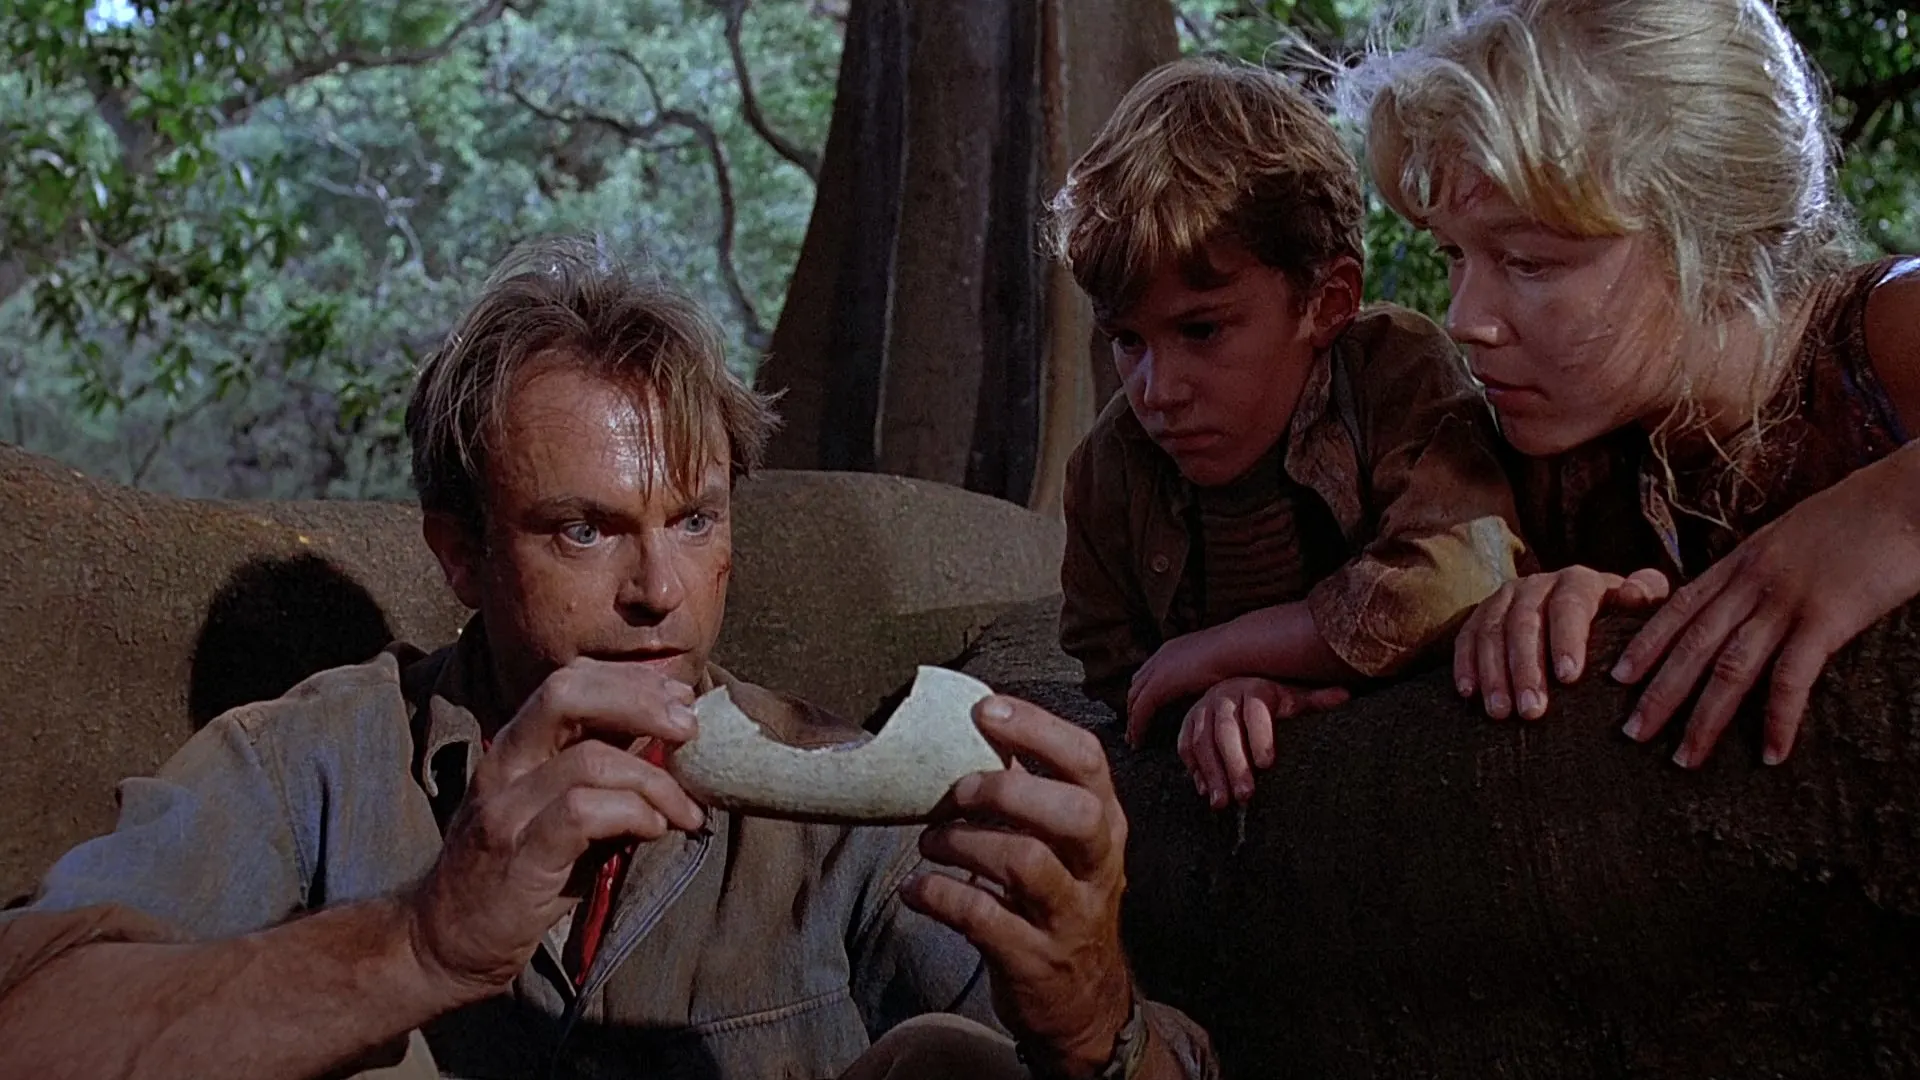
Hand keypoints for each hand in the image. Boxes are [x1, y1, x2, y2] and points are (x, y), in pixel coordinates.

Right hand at [404, 660, 706, 1003]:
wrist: (444, 941)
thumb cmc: (516, 873)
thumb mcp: (560, 811)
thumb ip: (604, 776)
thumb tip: (673, 749)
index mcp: (516, 747)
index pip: (570, 681)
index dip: (631, 681)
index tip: (682, 699)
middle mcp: (504, 766)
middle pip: (567, 695)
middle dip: (640, 701)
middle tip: (689, 730)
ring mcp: (505, 809)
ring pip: (588, 759)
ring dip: (654, 780)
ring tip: (684, 811)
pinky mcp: (518, 857)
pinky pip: (581, 813)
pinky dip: (630, 813)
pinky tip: (653, 830)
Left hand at [902, 696, 1133, 1078]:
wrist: (1085, 1007)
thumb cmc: (1060, 904)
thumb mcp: (1066, 848)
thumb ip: (1031, 796)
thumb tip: (973, 730)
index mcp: (1105, 825)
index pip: (1087, 761)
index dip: (1037, 727)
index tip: (985, 710)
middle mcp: (1098, 867)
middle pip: (1072, 811)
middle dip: (1006, 790)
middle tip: (956, 791)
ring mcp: (1070, 916)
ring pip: (1025, 863)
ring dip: (963, 842)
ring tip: (930, 840)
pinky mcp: (1034, 960)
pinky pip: (982, 918)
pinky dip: (937, 896)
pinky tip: (917, 889)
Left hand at [1126, 628, 1229, 746]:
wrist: (1239, 648)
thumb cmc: (1240, 655)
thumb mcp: (1219, 663)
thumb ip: (1209, 674)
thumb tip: (1216, 686)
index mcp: (1174, 650)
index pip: (1150, 673)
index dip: (1145, 692)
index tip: (1144, 710)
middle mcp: (1161, 658)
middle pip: (1137, 686)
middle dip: (1133, 707)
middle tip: (1132, 729)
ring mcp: (1157, 670)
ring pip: (1134, 700)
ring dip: (1132, 721)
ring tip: (1134, 740)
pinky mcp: (1158, 686)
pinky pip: (1140, 711)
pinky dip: (1137, 727)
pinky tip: (1139, 742)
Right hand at [1179, 677, 1349, 808]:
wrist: (1235, 688)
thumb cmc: (1272, 701)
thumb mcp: (1295, 698)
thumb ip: (1316, 701)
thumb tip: (1345, 695)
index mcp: (1254, 687)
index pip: (1256, 711)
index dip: (1261, 736)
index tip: (1268, 764)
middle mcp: (1224, 695)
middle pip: (1226, 730)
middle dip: (1234, 764)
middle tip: (1246, 795)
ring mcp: (1202, 709)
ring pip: (1202, 742)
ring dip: (1212, 773)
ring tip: (1222, 803)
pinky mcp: (1188, 724)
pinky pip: (1186, 747)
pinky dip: (1194, 770)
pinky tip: (1205, 792)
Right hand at [1454, 567, 1669, 719]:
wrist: (1584, 609)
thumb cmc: (1618, 619)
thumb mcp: (1640, 606)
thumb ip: (1647, 597)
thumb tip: (1632, 595)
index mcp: (1579, 582)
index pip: (1570, 605)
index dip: (1567, 639)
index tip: (1569, 677)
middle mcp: (1538, 584)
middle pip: (1524, 622)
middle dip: (1526, 669)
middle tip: (1532, 711)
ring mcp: (1505, 597)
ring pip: (1491, 630)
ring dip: (1493, 673)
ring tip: (1500, 712)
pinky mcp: (1482, 613)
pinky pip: (1467, 636)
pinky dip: (1465, 664)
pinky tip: (1468, 693)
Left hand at [1612, 458, 1919, 767]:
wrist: (1910, 495)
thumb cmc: (1865, 515)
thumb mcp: (1798, 535)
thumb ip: (1768, 566)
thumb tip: (1752, 597)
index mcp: (1744, 559)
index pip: (1680, 606)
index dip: (1646, 643)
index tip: (1617, 677)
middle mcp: (1753, 580)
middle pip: (1692, 644)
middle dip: (1657, 692)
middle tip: (1630, 733)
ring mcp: (1787, 600)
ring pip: (1729, 667)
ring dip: (1703, 718)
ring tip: (1682, 759)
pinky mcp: (1827, 618)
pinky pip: (1791, 679)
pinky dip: (1778, 720)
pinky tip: (1771, 755)